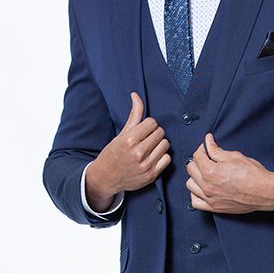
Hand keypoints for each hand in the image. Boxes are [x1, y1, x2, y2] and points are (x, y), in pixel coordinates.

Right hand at [84, 93, 170, 210]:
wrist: (106, 177)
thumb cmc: (114, 153)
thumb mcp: (121, 133)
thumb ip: (134, 115)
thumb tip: (136, 95)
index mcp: (129, 140)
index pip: (152, 123)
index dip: (148, 125)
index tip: (143, 131)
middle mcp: (138, 152)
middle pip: (160, 133)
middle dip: (154, 134)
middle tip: (146, 140)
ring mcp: (146, 165)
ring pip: (165, 144)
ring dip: (159, 145)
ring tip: (150, 148)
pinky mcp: (151, 175)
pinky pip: (167, 159)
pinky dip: (162, 157)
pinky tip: (153, 157)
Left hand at [186, 133, 273, 214]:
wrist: (265, 192)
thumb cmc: (253, 175)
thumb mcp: (234, 156)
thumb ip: (217, 150)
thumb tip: (208, 141)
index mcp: (210, 171)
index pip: (197, 156)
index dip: (202, 149)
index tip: (206, 148)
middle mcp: (207, 186)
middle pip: (191, 169)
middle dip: (197, 161)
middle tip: (206, 158)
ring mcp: (210, 198)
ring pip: (190, 185)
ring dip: (195, 176)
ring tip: (204, 173)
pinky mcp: (214, 207)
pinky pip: (195, 202)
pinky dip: (195, 194)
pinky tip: (202, 188)